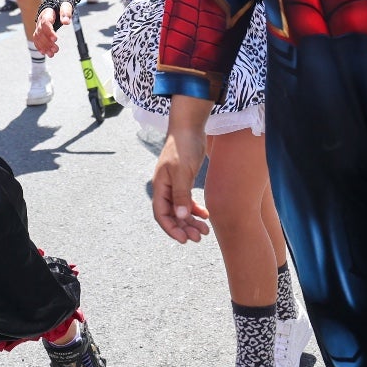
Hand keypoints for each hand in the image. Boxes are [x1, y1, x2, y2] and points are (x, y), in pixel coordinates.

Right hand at [31, 4, 70, 57]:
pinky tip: (45, 53)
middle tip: (56, 50)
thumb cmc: (61, 6)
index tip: (56, 39)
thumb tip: (66, 22)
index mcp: (47, 13)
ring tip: (52, 54)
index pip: (45, 23)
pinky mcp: (39, 31)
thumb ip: (66, 13)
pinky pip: (36, 40)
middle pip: (41, 32)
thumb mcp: (66, 6)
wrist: (55, 6)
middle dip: (47, 42)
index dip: (49, 31)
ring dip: (44, 47)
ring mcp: (38, 26)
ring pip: (38, 37)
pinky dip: (40, 47)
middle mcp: (40, 21)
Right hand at [152, 111, 211, 242]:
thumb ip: (181, 195)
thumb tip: (180, 216)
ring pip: (181, 209)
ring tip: (205, 231)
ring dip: (191, 221)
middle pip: (172, 215)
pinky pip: (187, 200)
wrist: (189, 127)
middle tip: (199, 238)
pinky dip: (195, 209)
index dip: (171, 229)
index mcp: (161, 187)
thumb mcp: (182, 172)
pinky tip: (206, 215)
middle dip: (184, 228)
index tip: (184, 240)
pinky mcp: (184, 180)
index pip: (161, 214)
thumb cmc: (183, 147)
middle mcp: (165, 188)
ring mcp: (174, 184)